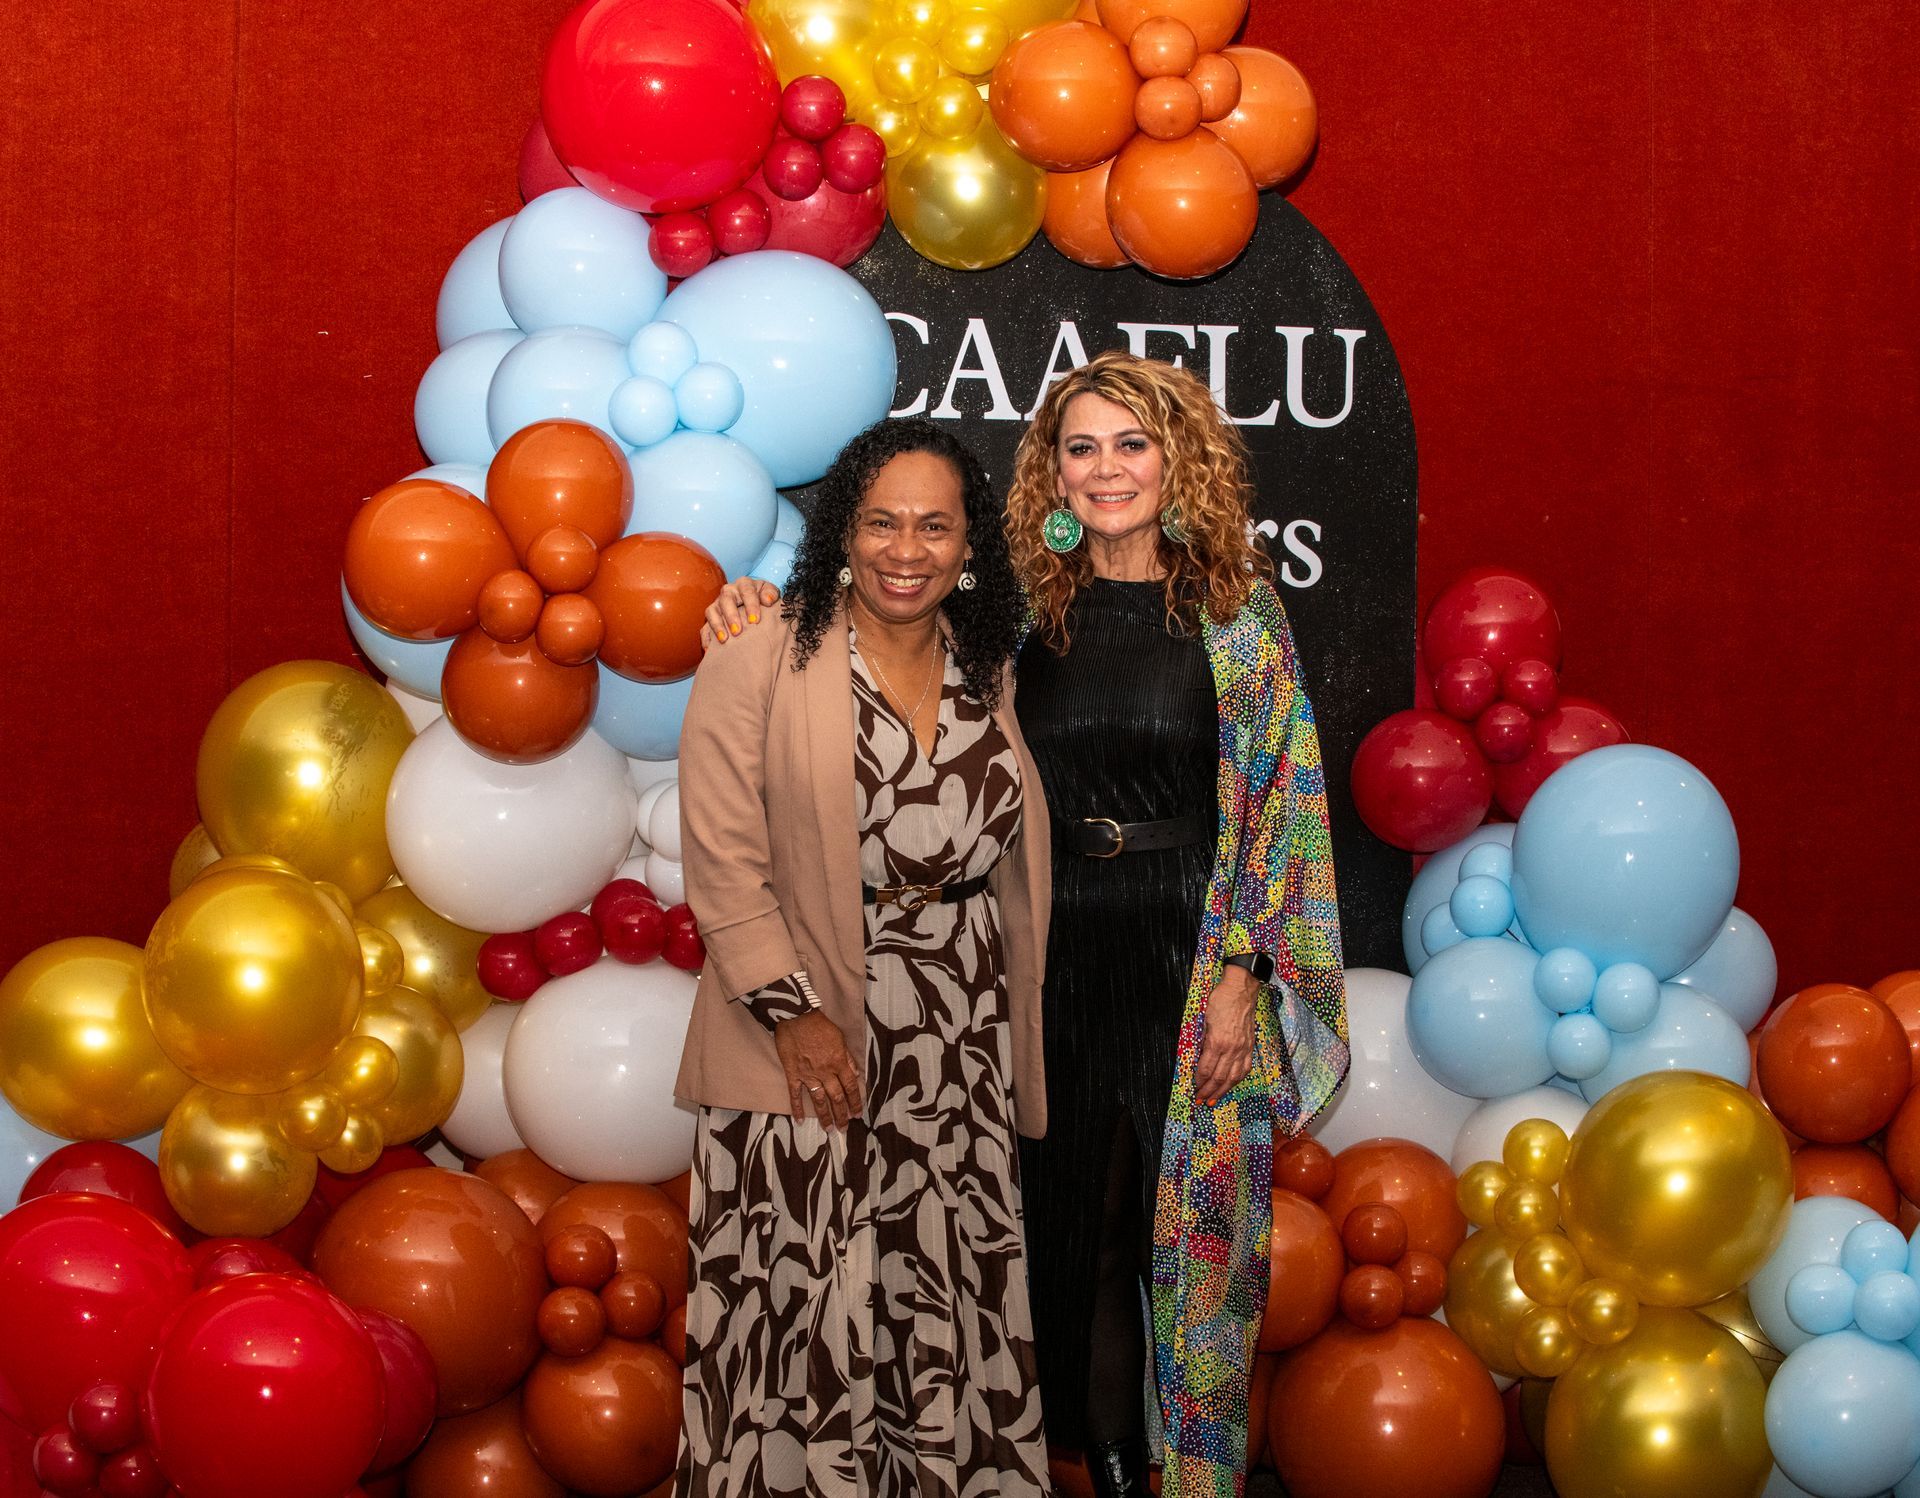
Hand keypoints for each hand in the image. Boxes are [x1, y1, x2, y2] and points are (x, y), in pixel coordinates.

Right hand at [701, 577, 781, 648]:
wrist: (755, 600)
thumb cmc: (764, 597)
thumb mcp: (771, 591)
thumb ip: (771, 593)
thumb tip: (767, 600)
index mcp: (744, 584)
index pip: (747, 591)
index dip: (751, 605)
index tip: (755, 621)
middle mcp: (728, 592)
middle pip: (726, 600)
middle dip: (731, 616)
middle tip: (738, 631)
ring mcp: (718, 604)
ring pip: (712, 611)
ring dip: (717, 626)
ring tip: (724, 639)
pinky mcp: (712, 617)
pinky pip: (704, 626)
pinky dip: (706, 637)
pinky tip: (710, 649)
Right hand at [774, 1009, 863, 1127]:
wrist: (796, 1016)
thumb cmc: (819, 1024)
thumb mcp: (840, 1038)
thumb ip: (848, 1058)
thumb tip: (856, 1073)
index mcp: (839, 1062)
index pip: (850, 1086)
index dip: (855, 1102)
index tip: (857, 1114)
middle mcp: (825, 1072)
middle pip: (836, 1097)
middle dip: (842, 1114)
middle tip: (845, 1128)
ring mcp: (808, 1074)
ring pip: (819, 1100)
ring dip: (825, 1116)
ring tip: (829, 1129)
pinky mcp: (793, 1073)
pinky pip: (795, 1094)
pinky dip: (797, 1108)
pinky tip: (799, 1121)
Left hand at [1194, 965, 1257, 1104]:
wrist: (1241, 990)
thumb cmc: (1220, 1000)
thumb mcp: (1204, 1019)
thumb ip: (1202, 1040)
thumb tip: (1199, 1056)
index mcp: (1217, 1042)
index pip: (1205, 1069)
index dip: (1199, 1081)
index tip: (1194, 1088)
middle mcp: (1231, 1049)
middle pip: (1218, 1077)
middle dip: (1208, 1091)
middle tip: (1201, 1100)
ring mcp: (1242, 1049)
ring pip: (1232, 1077)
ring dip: (1222, 1091)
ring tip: (1214, 1100)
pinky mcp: (1250, 1046)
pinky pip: (1244, 1069)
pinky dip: (1237, 1080)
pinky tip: (1231, 1085)